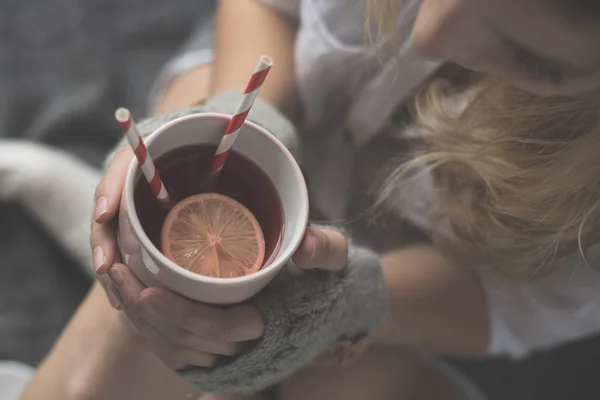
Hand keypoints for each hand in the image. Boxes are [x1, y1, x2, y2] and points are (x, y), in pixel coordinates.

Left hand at [91, 147, 347, 367]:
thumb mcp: (336, 260)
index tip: (150, 287)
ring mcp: (225, 356)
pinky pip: (171, 349)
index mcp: (268, 328)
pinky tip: (126, 300)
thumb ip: (326, 250)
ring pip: (171, 347)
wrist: (322, 308)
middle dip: (143, 310)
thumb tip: (306, 246)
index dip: (181, 314)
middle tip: (116, 270)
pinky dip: (144, 327)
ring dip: (136, 318)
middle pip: (184, 339)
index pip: (218, 328)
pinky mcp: (212, 353)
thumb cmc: (326, 283)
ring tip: (114, 279)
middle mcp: (242, 350)